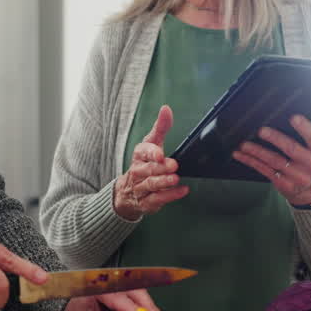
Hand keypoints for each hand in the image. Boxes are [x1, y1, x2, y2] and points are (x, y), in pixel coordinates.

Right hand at [113, 105, 188, 220]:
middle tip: (174, 165)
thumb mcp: (151, 144)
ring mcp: (141, 188)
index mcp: (138, 156)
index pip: (142, 152)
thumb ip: (160, 127)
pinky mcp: (147, 202)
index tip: (160, 153)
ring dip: (164, 182)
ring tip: (176, 179)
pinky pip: (158, 199)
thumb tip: (166, 109)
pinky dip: (170, 195)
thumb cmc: (144, 163)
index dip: (151, 153)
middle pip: (148, 169)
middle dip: (160, 168)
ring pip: (151, 185)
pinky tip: (182, 190)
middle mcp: (138, 172)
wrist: (128, 192)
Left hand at [232, 115, 310, 205]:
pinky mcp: (285, 184)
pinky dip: (251, 161)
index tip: (293, 118)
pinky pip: (265, 170)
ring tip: (245, 144)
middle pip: (292, 149)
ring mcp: (299, 176)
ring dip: (257, 151)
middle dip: (275, 138)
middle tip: (261, 131)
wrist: (310, 188)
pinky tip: (241, 155)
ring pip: (274, 160)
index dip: (304, 127)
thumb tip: (300, 108)